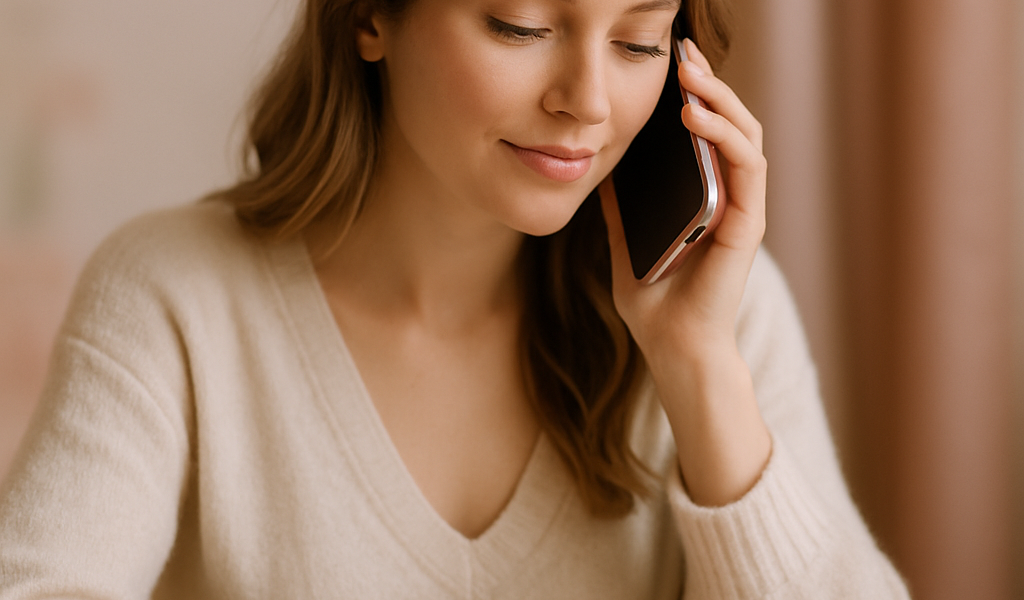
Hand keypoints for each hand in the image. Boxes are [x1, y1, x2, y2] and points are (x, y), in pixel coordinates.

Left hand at [599, 38, 770, 505]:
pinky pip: (746, 167)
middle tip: (683, 52)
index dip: (695, 96)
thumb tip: (600, 171)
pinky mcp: (747, 224)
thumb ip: (620, 210)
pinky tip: (696, 116)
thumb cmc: (654, 305)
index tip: (669, 64)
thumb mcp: (626, 245)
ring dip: (721, 100)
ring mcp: (742, 209)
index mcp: (705, 199)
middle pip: (730, 124)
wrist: (673, 348)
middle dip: (709, 84)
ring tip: (689, 74)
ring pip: (746, 136)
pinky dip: (724, 136)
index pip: (708, 134)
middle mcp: (729, 198)